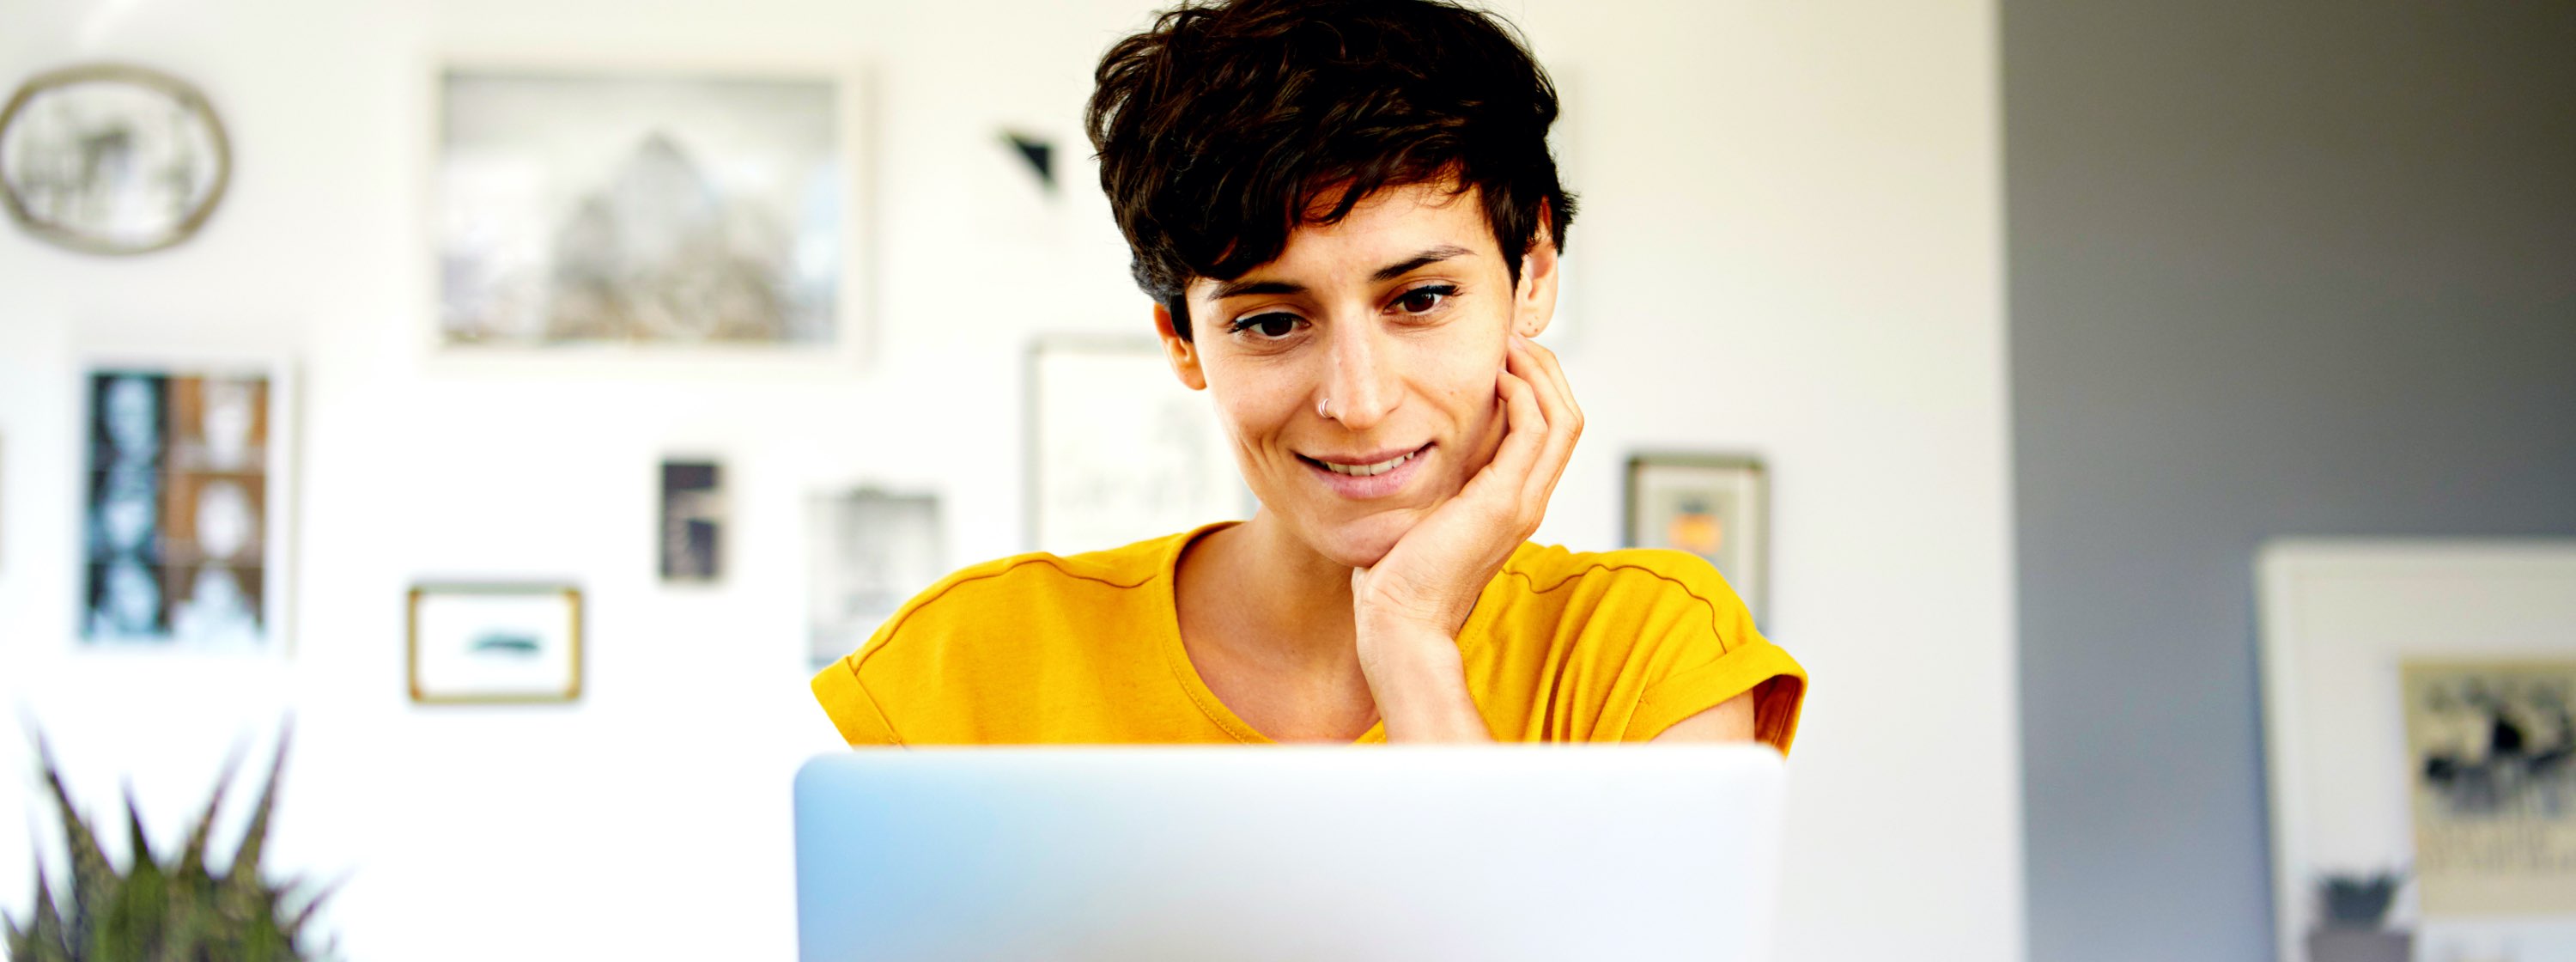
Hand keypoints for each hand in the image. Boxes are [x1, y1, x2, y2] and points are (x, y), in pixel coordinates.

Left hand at [1349, 333, 1582, 737]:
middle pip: (1568, 417)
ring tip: (1510, 343)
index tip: (1505, 354)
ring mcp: (1523, 502)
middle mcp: (1529, 500)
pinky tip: (1496, 376)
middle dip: (1545, 369)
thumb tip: (1414, 448)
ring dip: (1539, 372)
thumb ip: (1435, 482)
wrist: (1401, 620)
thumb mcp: (1425, 513)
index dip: (1536, 386)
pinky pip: (1534, 431)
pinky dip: (1523, 395)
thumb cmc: (1400, 575)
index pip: (1549, 432)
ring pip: (1562, 418)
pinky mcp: (1506, 502)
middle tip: (1514, 336)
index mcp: (1514, 502)